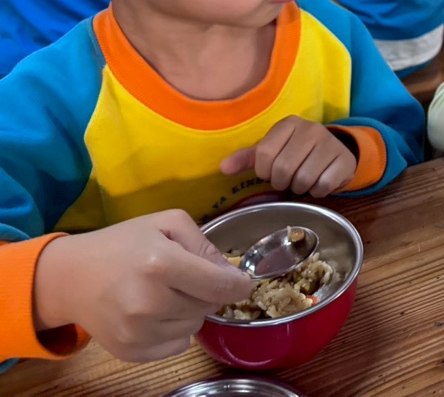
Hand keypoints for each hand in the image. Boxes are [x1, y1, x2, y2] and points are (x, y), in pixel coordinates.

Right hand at [33, 210, 250, 362]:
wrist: (71, 277)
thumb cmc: (123, 244)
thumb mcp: (166, 223)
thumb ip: (204, 244)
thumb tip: (230, 274)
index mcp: (160, 264)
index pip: (220, 286)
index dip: (239, 285)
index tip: (241, 282)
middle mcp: (149, 302)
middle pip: (209, 306)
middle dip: (205, 291)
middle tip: (182, 277)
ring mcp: (137, 331)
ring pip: (195, 327)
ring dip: (189, 311)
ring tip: (164, 293)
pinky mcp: (130, 351)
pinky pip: (177, 346)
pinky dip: (174, 330)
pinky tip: (155, 312)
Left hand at [221, 116, 356, 196]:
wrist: (336, 154)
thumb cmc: (298, 153)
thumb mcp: (274, 151)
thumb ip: (249, 159)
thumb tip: (223, 167)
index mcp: (289, 124)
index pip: (264, 154)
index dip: (263, 171)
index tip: (270, 172)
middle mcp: (311, 129)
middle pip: (283, 168)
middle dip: (281, 182)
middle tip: (287, 180)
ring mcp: (330, 143)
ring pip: (303, 179)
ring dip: (299, 188)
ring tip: (302, 181)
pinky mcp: (344, 160)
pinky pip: (323, 185)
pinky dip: (317, 191)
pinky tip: (319, 183)